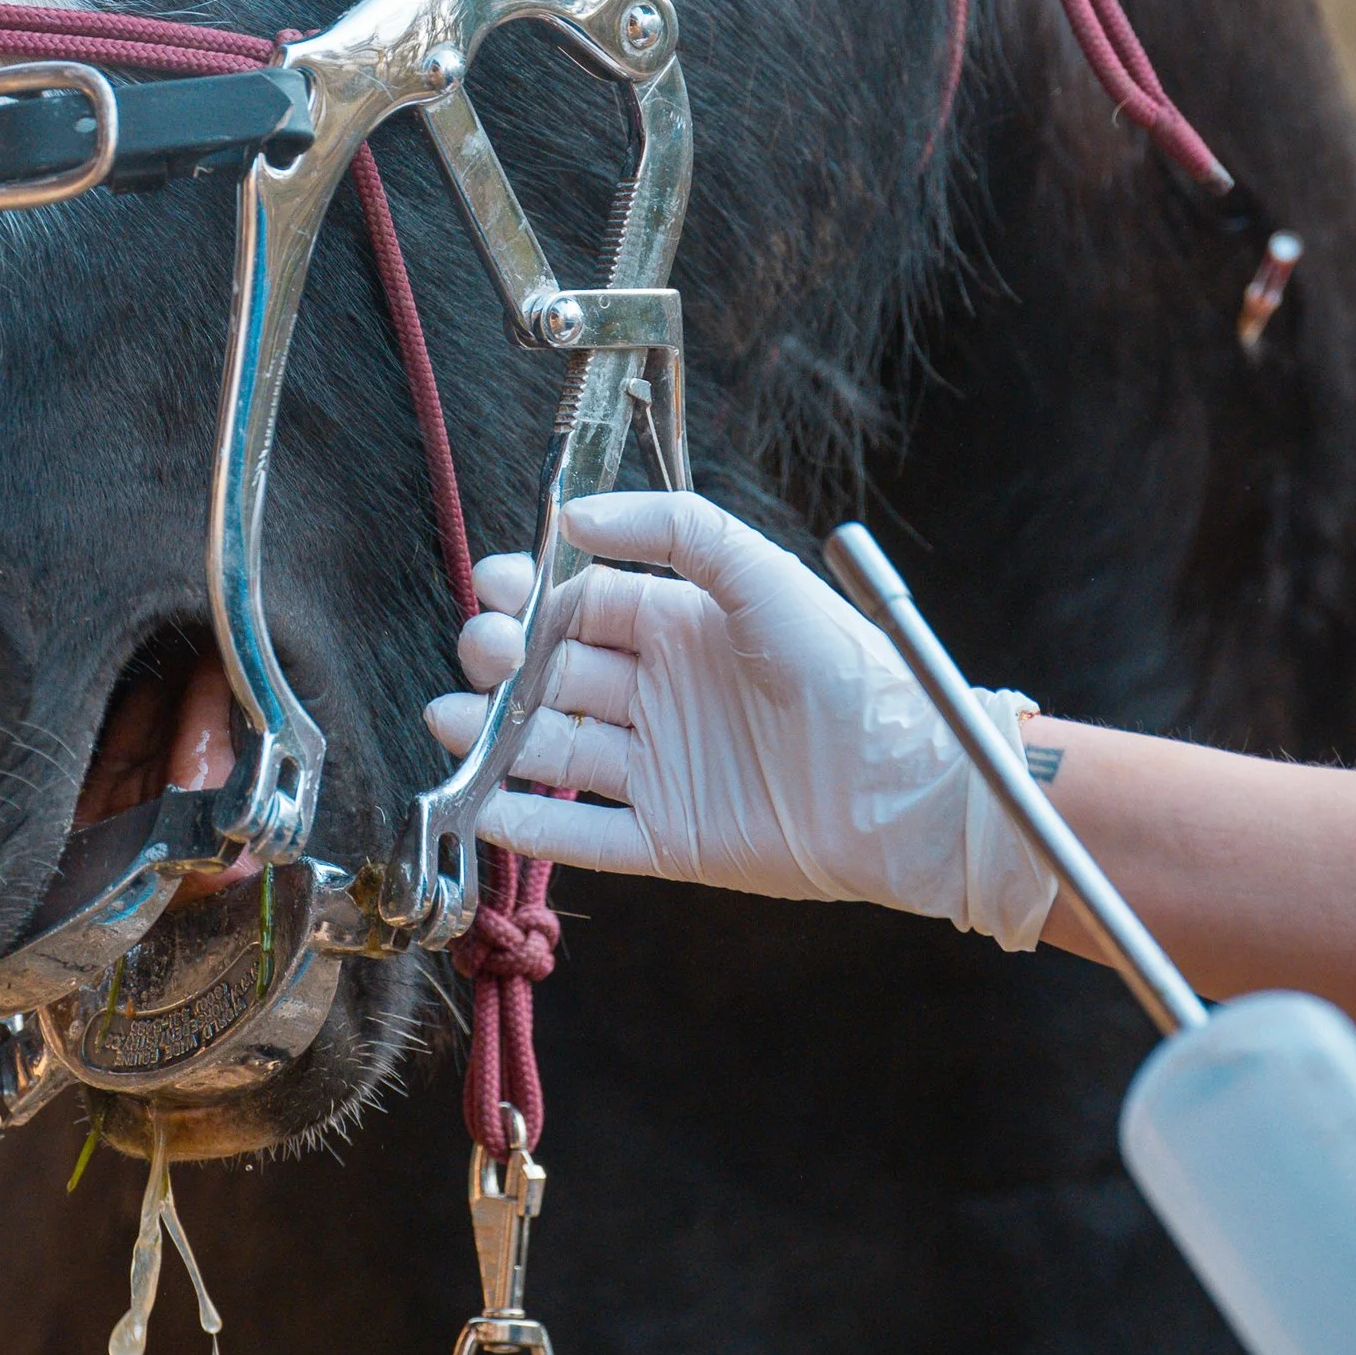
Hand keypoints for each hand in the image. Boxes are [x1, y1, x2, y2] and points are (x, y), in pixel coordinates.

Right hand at [422, 489, 1056, 949]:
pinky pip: (578, 833)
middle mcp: (661, 697)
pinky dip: (524, 824)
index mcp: (681, 628)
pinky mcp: (665, 840)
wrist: (904, 785)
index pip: (582, 606)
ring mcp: (659, 770)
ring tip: (451, 719)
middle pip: (555, 676)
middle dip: (505, 662)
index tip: (495, 589)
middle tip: (483, 653)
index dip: (532, 597)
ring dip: (493, 737)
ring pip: (553, 751)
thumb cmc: (847, 671)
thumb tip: (573, 514)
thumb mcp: (761, 573)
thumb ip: (673, 530)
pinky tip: (480, 804)